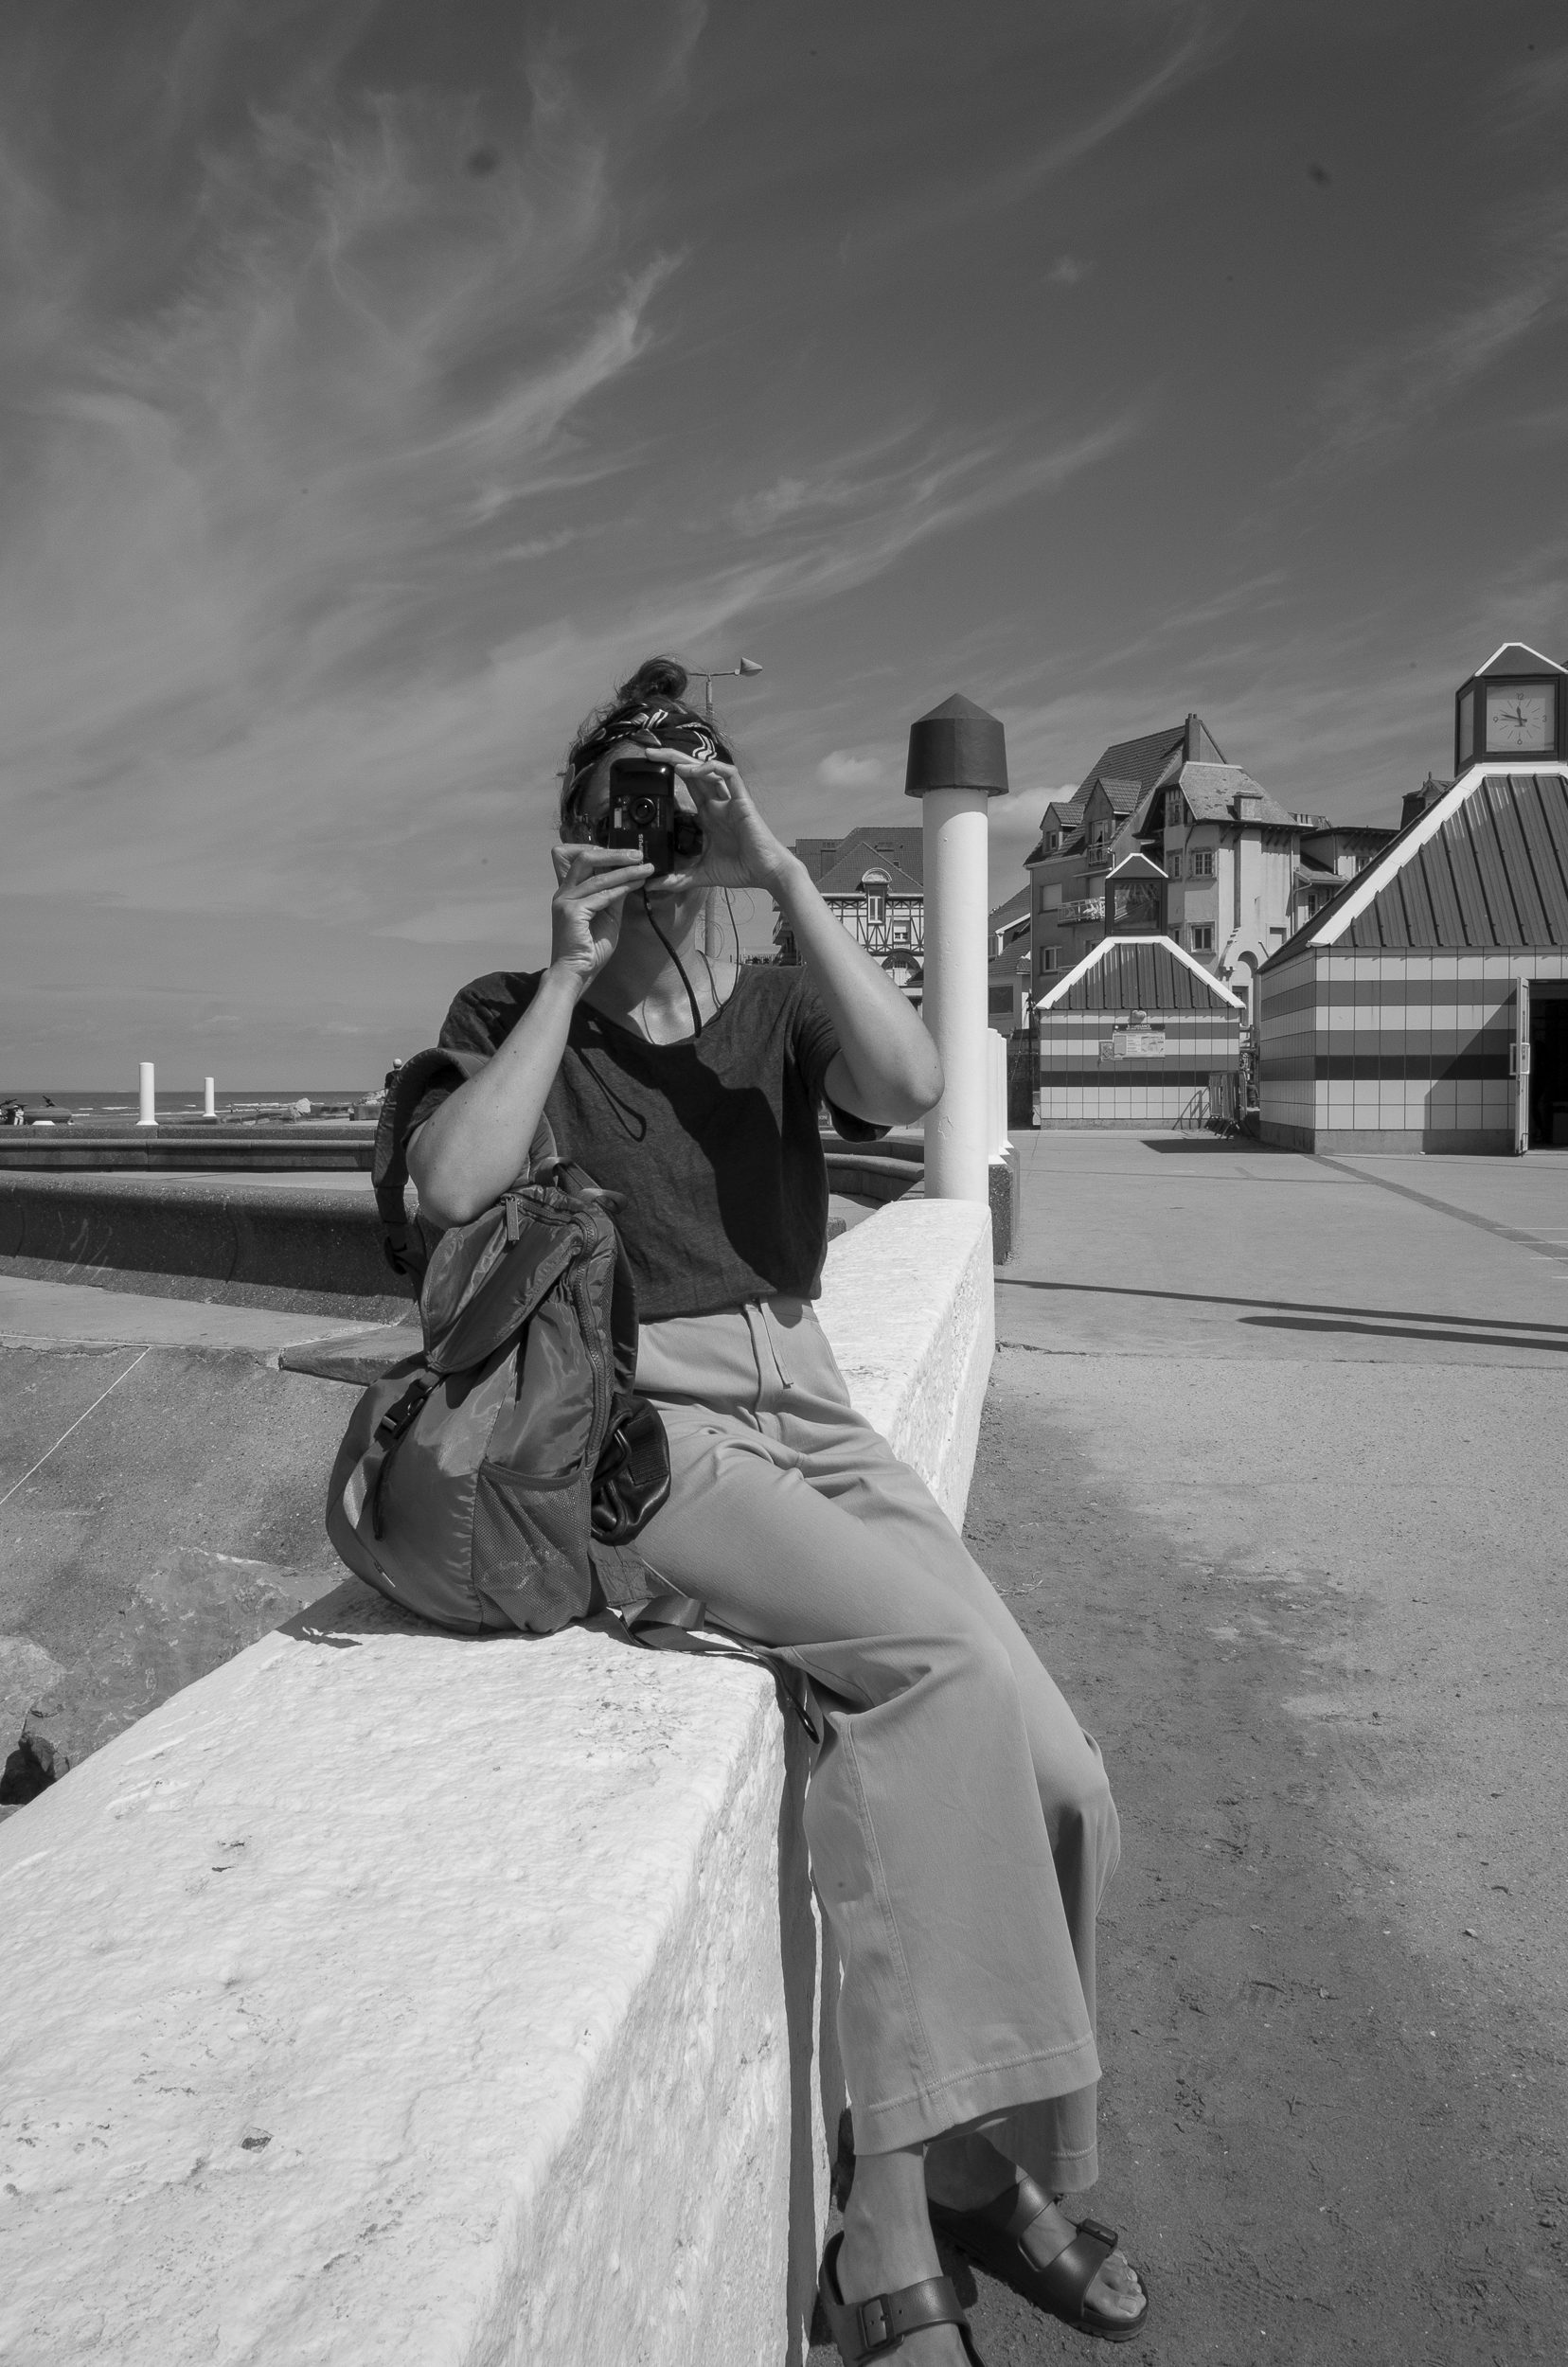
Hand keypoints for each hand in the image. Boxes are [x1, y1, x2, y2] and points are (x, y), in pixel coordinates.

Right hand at [548, 843, 653, 984]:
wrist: (576, 973)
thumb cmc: (590, 949)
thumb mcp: (607, 917)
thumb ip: (614, 896)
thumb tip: (630, 877)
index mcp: (569, 891)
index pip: (583, 860)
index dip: (606, 853)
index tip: (629, 854)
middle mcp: (564, 892)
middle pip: (586, 857)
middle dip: (614, 853)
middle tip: (638, 854)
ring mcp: (565, 901)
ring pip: (598, 876)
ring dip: (625, 870)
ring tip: (645, 868)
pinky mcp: (571, 912)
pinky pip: (601, 895)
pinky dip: (622, 888)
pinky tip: (637, 885)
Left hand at [644, 757, 793, 895]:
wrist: (766, 873)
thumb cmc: (741, 870)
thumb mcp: (702, 874)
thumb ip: (678, 878)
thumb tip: (652, 886)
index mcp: (708, 816)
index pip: (686, 788)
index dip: (670, 776)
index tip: (649, 773)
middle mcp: (718, 804)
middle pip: (693, 773)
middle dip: (672, 759)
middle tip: (649, 753)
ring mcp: (730, 801)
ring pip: (708, 769)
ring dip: (688, 761)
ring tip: (669, 760)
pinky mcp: (742, 801)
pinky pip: (729, 775)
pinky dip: (713, 769)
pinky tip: (696, 771)